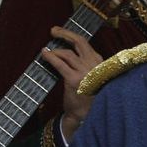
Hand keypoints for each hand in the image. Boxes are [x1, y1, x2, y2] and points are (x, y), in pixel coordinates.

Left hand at [40, 26, 103, 140]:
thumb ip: (88, 65)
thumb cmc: (90, 97)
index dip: (73, 38)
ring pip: (67, 53)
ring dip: (55, 49)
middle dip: (65, 33)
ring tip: (46, 49)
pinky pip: (59, 63)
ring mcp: (84, 71)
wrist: (86, 115)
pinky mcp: (73, 79)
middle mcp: (94, 64)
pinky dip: (50, 57)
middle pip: (80, 42)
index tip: (64, 34)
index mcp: (101, 63)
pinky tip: (44, 54)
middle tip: (54, 30)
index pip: (86, 45)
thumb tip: (70, 53)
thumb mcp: (95, 77)